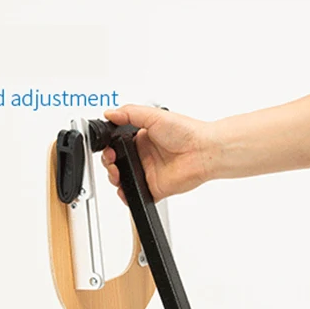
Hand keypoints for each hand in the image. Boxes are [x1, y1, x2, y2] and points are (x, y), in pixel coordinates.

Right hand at [100, 105, 217, 203]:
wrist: (203, 151)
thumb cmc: (186, 131)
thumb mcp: (153, 115)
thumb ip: (129, 113)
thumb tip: (110, 112)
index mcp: (143, 137)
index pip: (118, 144)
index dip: (109, 147)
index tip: (106, 147)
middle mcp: (145, 155)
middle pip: (117, 162)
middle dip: (108, 162)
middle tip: (112, 159)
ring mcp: (149, 172)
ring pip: (123, 179)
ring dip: (114, 177)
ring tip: (116, 172)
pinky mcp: (154, 188)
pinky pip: (136, 195)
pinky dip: (126, 196)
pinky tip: (124, 189)